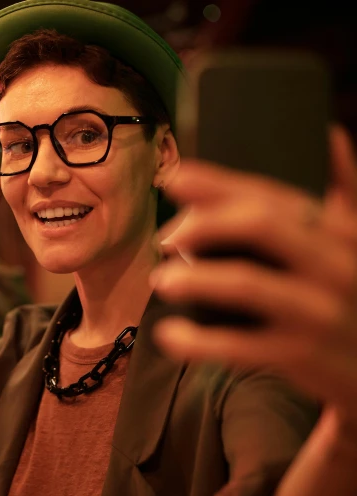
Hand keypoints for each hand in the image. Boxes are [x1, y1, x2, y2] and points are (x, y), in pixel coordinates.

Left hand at [151, 126, 356, 421]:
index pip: (273, 194)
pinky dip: (198, 340)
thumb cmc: (356, 296)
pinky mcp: (302, 357)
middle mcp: (334, 266)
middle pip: (261, 225)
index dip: (218, 183)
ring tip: (162, 280)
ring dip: (195, 279)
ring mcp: (319, 313)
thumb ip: (344, 193)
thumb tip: (332, 134)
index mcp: (341, 233)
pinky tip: (169, 334)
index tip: (174, 177)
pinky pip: (239, 345)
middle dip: (204, 224)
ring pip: (247, 283)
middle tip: (165, 238)